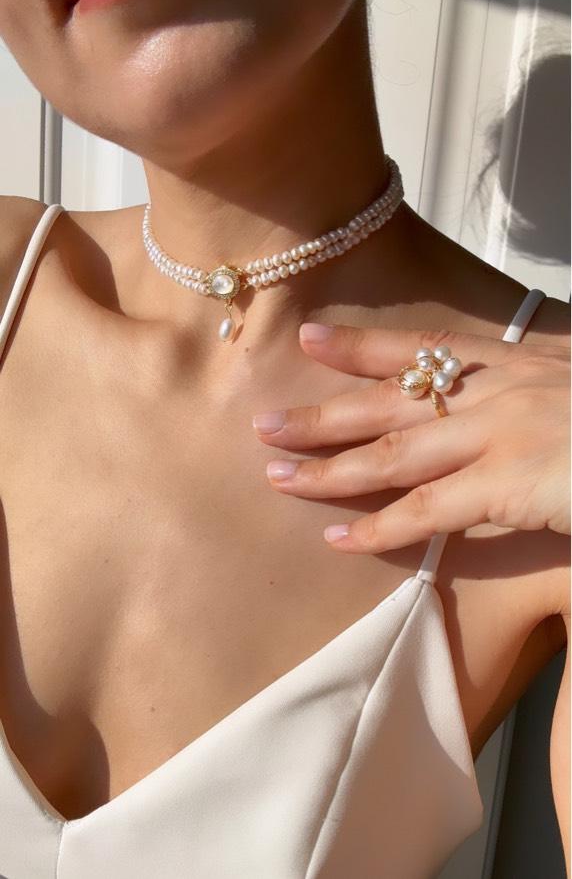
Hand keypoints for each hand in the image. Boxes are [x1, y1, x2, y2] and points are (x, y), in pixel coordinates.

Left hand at [252, 322, 569, 553]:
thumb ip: (539, 396)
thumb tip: (504, 420)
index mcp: (519, 363)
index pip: (425, 349)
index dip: (363, 346)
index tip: (312, 340)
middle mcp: (500, 390)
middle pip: (390, 402)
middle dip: (322, 412)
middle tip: (262, 421)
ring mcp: (502, 433)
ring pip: (393, 454)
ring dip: (329, 468)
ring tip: (275, 478)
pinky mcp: (511, 481)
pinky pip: (428, 510)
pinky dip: (380, 528)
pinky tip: (339, 539)